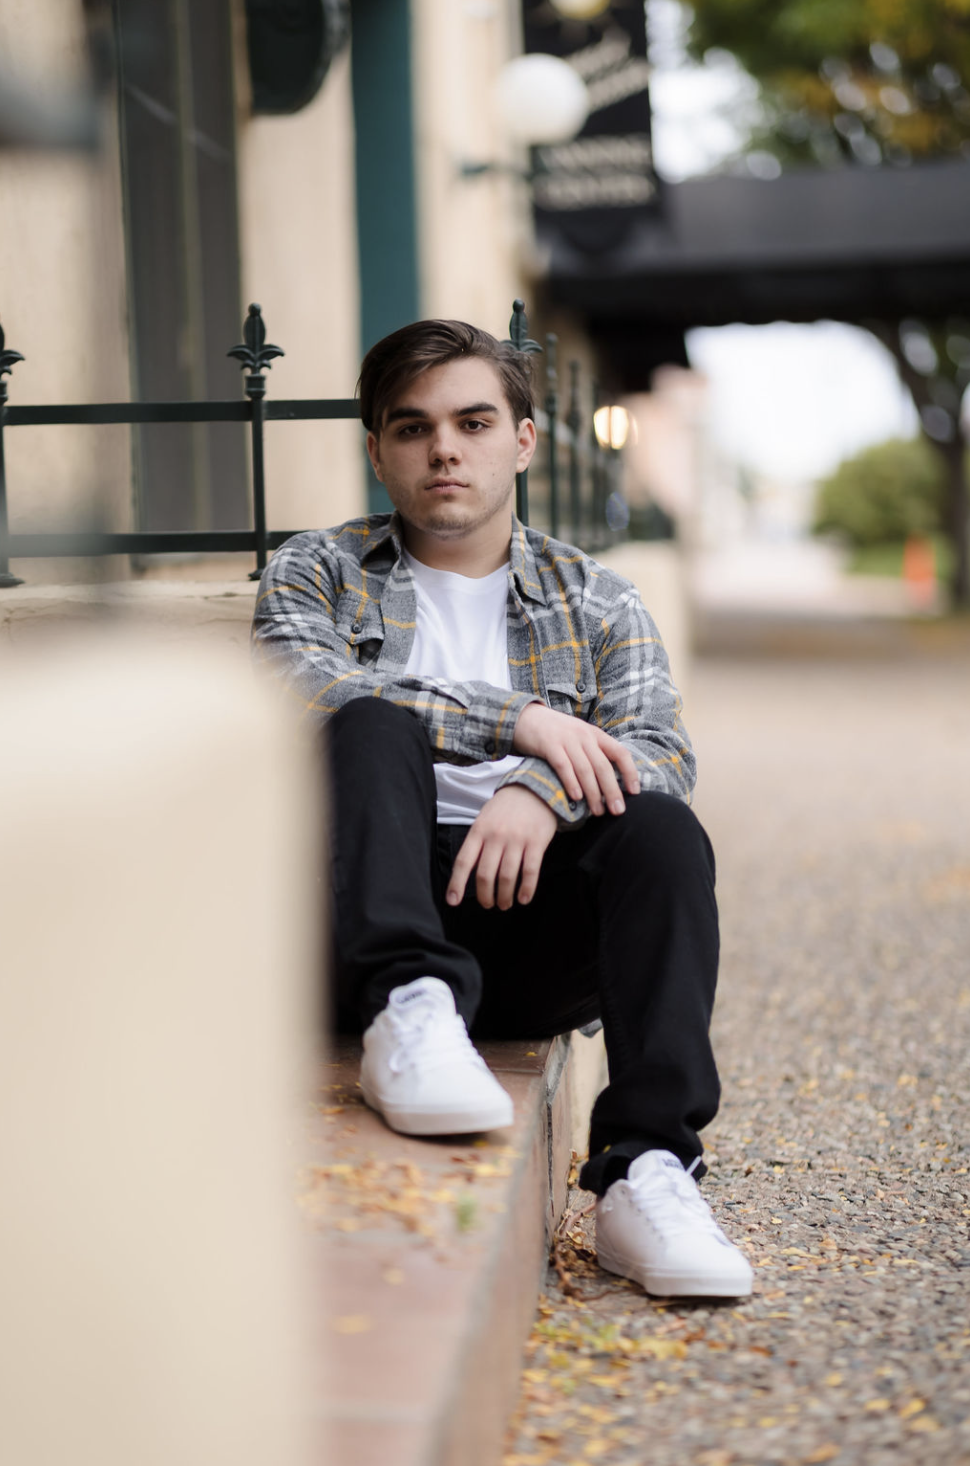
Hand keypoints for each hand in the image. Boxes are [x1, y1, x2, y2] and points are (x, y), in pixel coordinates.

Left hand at [446, 785, 556, 910]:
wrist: (535, 788)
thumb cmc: (506, 808)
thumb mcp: (485, 819)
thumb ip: (478, 843)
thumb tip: (471, 872)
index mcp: (479, 831)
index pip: (463, 861)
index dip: (457, 883)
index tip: (453, 901)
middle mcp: (495, 836)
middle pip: (485, 874)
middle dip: (485, 896)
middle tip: (488, 905)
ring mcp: (516, 839)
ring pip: (506, 876)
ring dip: (505, 896)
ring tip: (505, 904)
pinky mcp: (536, 842)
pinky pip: (530, 871)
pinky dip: (526, 888)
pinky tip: (523, 898)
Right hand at [512, 702, 639, 816]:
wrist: (526, 717)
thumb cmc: (555, 733)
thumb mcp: (579, 736)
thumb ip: (593, 753)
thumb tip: (610, 781)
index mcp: (595, 734)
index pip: (620, 753)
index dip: (630, 772)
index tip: (635, 792)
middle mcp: (584, 736)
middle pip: (603, 766)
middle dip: (612, 791)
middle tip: (617, 811)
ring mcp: (566, 740)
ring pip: (585, 769)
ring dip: (593, 793)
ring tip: (597, 811)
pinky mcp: (549, 745)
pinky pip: (563, 766)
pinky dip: (571, 782)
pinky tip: (577, 798)